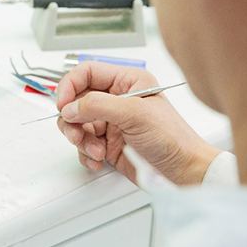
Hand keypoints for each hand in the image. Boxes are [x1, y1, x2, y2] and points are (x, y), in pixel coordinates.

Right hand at [56, 62, 219, 184]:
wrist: (184, 172)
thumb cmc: (173, 138)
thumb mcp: (135, 114)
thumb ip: (97, 106)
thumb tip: (70, 107)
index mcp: (126, 82)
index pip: (87, 73)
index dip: (70, 86)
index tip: (63, 103)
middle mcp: (116, 99)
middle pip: (76, 100)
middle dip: (73, 119)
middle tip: (76, 133)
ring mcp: (110, 122)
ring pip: (76, 124)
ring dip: (80, 139)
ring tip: (95, 150)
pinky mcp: (107, 143)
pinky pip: (83, 144)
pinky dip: (85, 154)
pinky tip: (99, 160)